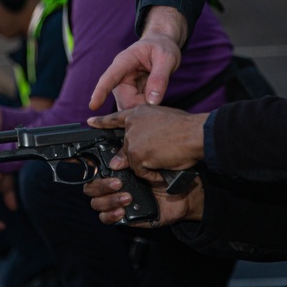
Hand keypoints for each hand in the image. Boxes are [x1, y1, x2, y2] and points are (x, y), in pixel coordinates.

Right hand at [84, 171, 204, 226]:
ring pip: (96, 204)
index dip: (87, 171)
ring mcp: (116, 202)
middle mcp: (112, 188)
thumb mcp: (147, 164)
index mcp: (115, 172)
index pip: (93, 172)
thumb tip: (114, 160)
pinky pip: (106, 219)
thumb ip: (129, 159)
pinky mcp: (122, 217)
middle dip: (101, 186)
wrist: (181, 195)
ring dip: (109, 200)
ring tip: (127, 197)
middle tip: (119, 183)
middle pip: (90, 189)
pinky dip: (111, 215)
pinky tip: (123, 210)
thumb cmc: (165, 175)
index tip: (94, 168)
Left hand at [88, 105, 207, 179]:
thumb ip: (143, 135)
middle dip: (140, 156)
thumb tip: (123, 159)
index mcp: (140, 111)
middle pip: (127, 147)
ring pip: (134, 161)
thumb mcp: (162, 123)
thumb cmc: (187, 128)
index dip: (102, 121)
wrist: (196, 134)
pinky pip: (141, 172)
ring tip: (167, 157)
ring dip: (149, 165)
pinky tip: (164, 166)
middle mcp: (132, 123)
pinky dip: (152, 175)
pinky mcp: (136, 154)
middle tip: (160, 153)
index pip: (116, 117)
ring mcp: (132, 139)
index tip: (90, 122)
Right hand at [90, 6, 186, 109]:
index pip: (109, 78)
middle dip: (141, 105)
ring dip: (143, 108)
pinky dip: (144, 109)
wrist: (161, 45)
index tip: (93, 105)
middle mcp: (120, 77)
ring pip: (129, 107)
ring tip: (159, 94)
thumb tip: (152, 102)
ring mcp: (123, 88)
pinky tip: (154, 100)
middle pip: (125, 100)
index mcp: (124, 62)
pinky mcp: (130, 96)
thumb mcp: (166, 58)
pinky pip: (134, 108)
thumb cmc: (162, 47)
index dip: (101, 92)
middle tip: (160, 97)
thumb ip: (160, 78)